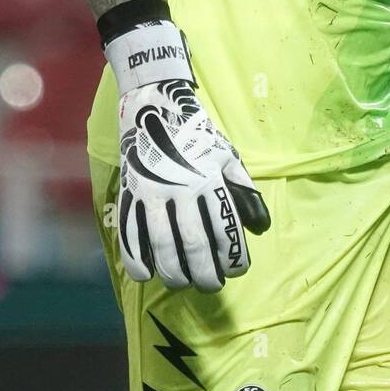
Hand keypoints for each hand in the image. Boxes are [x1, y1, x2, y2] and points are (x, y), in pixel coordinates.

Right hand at [107, 19, 269, 291]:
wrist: (154, 105)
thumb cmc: (197, 135)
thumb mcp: (228, 156)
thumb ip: (244, 192)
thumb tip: (260, 228)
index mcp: (209, 180)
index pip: (224, 229)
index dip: (233, 256)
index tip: (237, 268)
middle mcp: (181, 189)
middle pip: (194, 244)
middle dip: (205, 273)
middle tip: (211, 285)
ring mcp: (152, 193)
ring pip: (162, 246)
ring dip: (174, 273)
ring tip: (183, 282)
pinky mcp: (130, 194)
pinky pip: (130, 234)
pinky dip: (136, 259)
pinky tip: (146, 274)